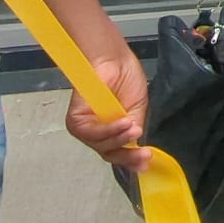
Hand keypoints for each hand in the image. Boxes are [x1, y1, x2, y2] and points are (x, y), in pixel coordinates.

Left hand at [64, 46, 151, 171]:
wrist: (114, 60)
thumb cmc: (126, 79)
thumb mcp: (138, 110)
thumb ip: (134, 131)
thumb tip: (138, 150)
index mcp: (112, 132)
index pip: (120, 153)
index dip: (133, 160)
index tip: (148, 163)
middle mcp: (97, 134)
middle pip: (110, 154)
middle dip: (128, 156)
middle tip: (146, 154)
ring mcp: (85, 130)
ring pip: (102, 146)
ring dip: (120, 139)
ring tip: (135, 129)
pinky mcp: (76, 122)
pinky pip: (93, 134)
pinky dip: (110, 130)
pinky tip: (125, 123)